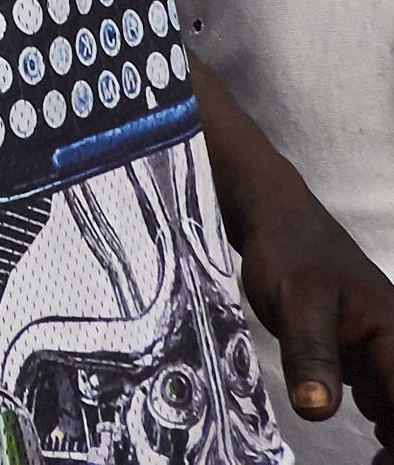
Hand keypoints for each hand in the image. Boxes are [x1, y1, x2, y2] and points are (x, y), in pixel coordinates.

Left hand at [208, 69, 393, 430]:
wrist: (277, 219)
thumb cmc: (290, 253)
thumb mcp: (296, 302)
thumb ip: (310, 355)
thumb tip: (317, 411)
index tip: (382, 464)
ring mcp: (387, 356)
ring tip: (372, 463)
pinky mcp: (368, 360)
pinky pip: (387, 404)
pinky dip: (384, 431)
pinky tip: (370, 448)